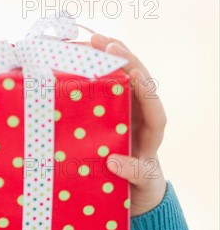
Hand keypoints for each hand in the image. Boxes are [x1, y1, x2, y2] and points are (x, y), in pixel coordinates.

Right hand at [91, 34, 166, 216]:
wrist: (133, 188)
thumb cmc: (139, 185)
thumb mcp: (140, 183)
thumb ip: (133, 173)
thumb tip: (114, 163)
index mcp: (152, 132)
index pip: (154, 107)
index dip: (146, 90)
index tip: (133, 75)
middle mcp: (140, 114)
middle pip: (139, 81)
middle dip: (125, 61)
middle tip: (104, 44)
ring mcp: (125, 108)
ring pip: (123, 76)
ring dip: (108, 57)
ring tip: (90, 40)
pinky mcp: (108, 108)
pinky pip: (105, 83)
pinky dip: (93, 69)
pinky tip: (76, 57)